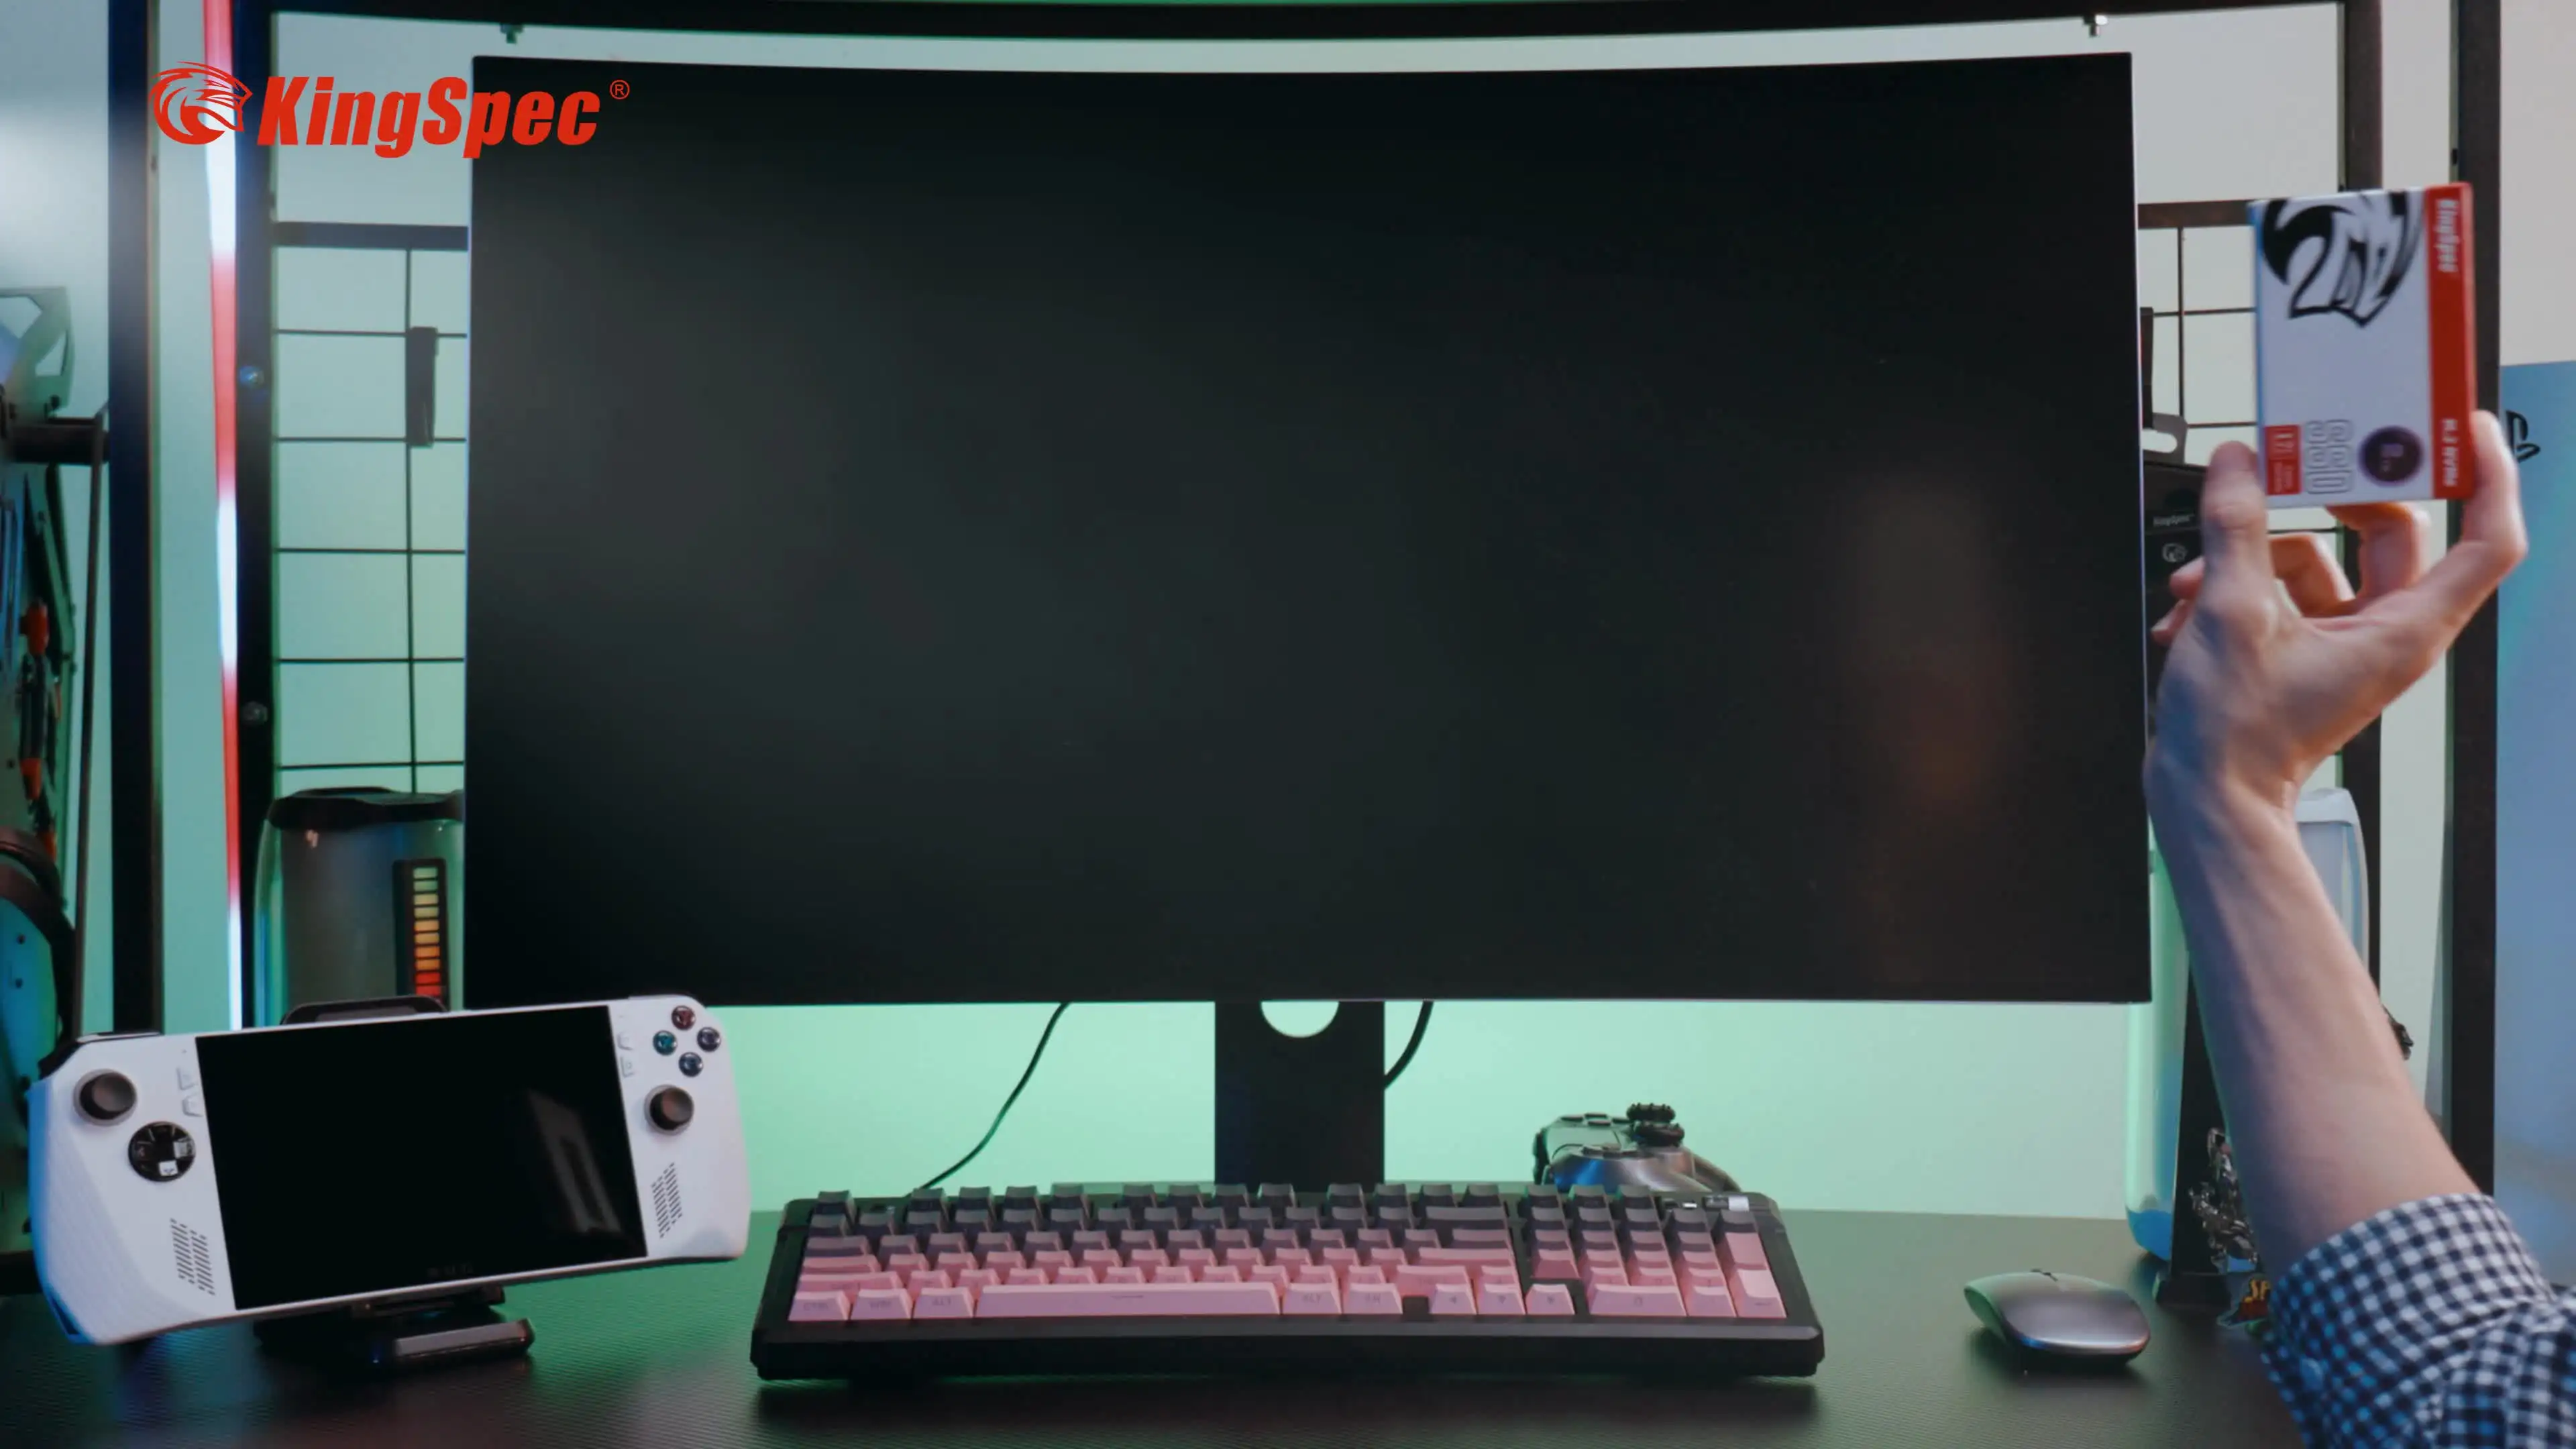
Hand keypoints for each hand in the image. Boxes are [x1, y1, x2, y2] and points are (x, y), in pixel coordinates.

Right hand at [2146, 411, 2526, 816]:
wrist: (2206, 796)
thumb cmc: (2240, 738)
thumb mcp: (2232, 612)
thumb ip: (2237, 527)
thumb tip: (2239, 467)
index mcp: (2405, 628)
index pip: (2487, 540)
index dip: (2486, 476)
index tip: (2459, 431)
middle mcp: (2387, 631)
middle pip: (2389, 533)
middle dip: (2329, 503)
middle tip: (2295, 471)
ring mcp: (2346, 639)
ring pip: (2320, 558)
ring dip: (2251, 555)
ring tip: (2197, 579)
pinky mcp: (2306, 647)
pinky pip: (2284, 589)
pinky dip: (2235, 588)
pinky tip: (2189, 610)